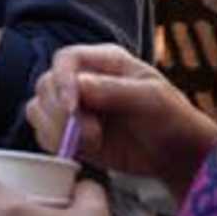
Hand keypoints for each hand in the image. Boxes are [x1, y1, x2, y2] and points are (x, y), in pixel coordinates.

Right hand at [25, 43, 216, 185]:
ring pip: (38, 109)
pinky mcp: (71, 134)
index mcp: (104, 61)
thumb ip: (115, 90)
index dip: (62, 81)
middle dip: (61, 112)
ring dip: (56, 129)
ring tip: (91, 143)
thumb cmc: (172, 119)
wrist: (178, 155)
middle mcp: (84, 80)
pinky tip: (82, 151)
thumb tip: (78, 85)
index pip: (66, 60)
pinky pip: (44, 134)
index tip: (72, 107)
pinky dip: (55, 143)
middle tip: (91, 134)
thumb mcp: (152, 99)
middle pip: (46, 84)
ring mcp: (75, 108)